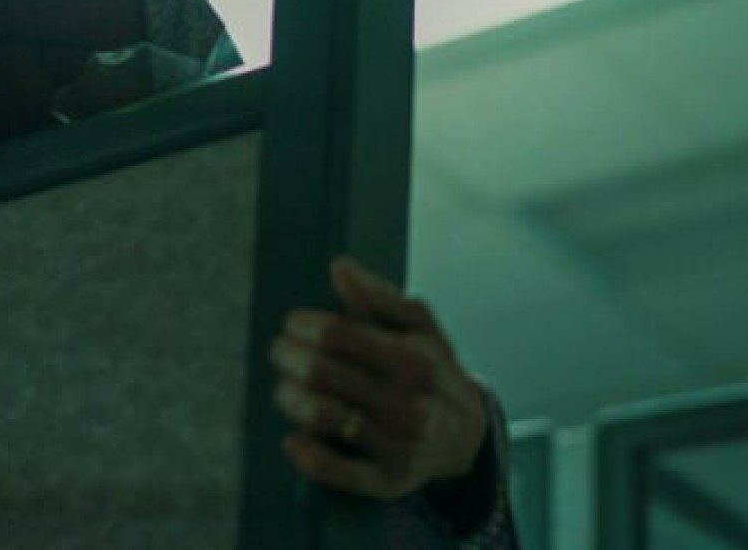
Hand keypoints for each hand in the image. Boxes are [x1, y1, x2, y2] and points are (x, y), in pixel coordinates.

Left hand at [270, 255, 488, 499]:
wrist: (468, 434)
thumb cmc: (431, 367)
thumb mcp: (418, 324)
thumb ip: (377, 295)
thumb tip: (339, 266)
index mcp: (412, 359)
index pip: (339, 335)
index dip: (304, 326)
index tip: (292, 323)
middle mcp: (407, 403)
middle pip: (322, 373)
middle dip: (288, 356)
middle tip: (279, 350)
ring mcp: (398, 445)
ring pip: (323, 417)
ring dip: (289, 397)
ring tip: (283, 386)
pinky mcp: (388, 481)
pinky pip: (338, 473)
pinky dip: (308, 455)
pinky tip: (292, 439)